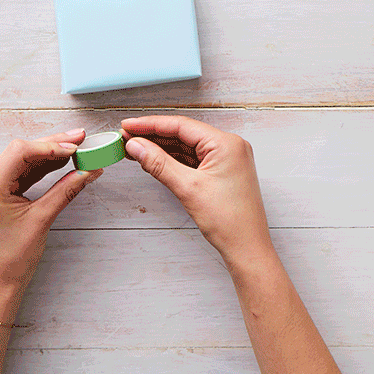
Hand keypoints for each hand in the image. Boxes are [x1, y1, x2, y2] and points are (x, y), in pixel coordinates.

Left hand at [0, 128, 102, 297]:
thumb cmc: (11, 259)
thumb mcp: (42, 220)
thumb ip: (66, 190)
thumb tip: (89, 171)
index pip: (20, 152)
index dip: (50, 146)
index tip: (75, 147)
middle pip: (21, 152)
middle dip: (52, 145)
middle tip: (81, 139)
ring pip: (22, 160)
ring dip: (48, 154)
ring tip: (76, 148)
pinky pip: (20, 173)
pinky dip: (40, 168)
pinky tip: (61, 162)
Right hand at [121, 116, 273, 268]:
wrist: (247, 248)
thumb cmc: (229, 221)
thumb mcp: (188, 188)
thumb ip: (158, 163)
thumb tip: (136, 146)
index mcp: (226, 144)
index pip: (181, 126)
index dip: (150, 125)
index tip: (128, 125)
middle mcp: (229, 146)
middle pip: (183, 134)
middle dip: (153, 136)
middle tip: (126, 137)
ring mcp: (226, 159)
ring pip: (186, 147)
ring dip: (160, 148)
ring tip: (134, 148)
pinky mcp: (222, 172)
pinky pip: (193, 159)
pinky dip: (172, 160)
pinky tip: (153, 160)